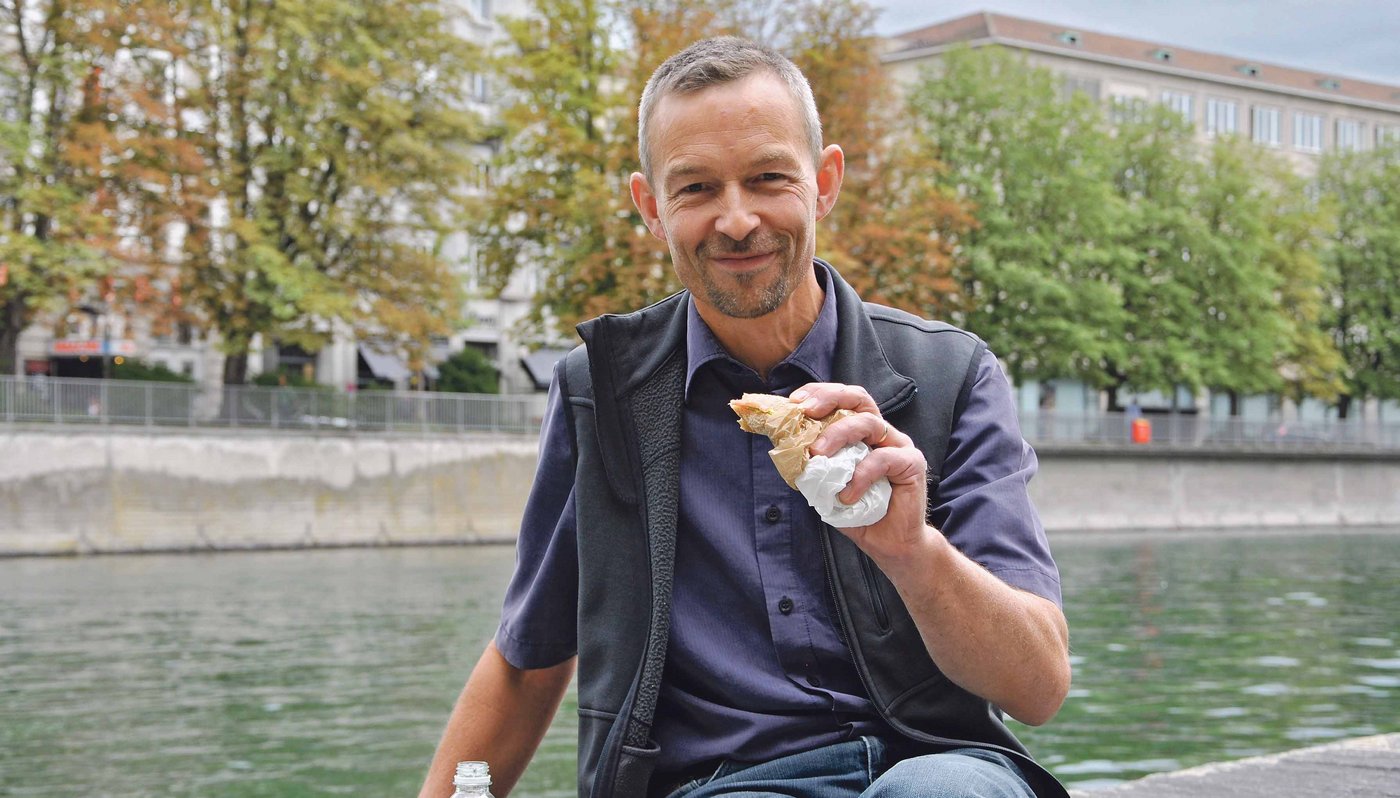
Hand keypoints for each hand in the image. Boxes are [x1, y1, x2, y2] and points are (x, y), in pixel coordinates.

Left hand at [790, 382, 933, 562]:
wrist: (888, 543)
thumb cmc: (858, 511)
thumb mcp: (826, 485)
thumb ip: (812, 465)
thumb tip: (784, 448)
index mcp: (862, 433)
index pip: (842, 400)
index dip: (820, 394)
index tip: (795, 402)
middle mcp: (881, 433)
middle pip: (859, 399)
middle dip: (830, 398)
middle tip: (807, 412)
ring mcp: (899, 445)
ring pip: (869, 423)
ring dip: (838, 435)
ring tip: (818, 455)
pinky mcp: (911, 463)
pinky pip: (883, 459)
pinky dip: (860, 476)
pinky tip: (847, 495)